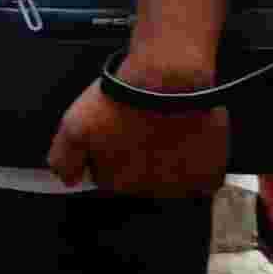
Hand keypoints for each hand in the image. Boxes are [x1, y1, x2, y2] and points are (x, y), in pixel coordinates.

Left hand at [46, 67, 230, 197]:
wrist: (169, 79)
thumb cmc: (120, 100)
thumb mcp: (74, 125)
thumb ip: (64, 159)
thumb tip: (69, 182)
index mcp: (116, 183)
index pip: (108, 179)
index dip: (110, 155)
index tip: (116, 134)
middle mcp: (148, 193)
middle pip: (139, 182)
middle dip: (138, 160)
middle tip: (141, 129)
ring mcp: (180, 188)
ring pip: (170, 181)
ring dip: (167, 163)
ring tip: (165, 131)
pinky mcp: (208, 178)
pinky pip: (200, 180)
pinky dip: (196, 164)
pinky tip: (187, 141)